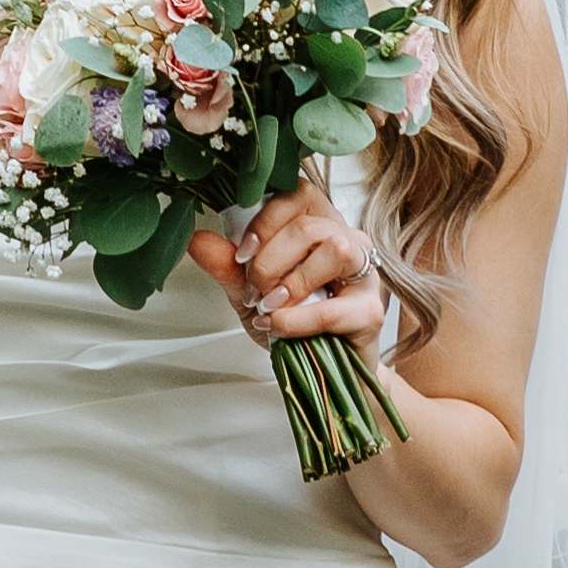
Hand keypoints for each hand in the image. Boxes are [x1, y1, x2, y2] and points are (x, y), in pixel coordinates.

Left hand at [191, 179, 389, 359]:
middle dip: (269, 260)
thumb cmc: (291, 323)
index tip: (241, 254)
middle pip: (309, 225)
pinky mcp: (370, 312)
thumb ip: (227, 266)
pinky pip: (332, 308)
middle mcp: (350, 241)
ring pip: (334, 250)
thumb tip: (197, 240)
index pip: (298, 195)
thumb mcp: (249, 291)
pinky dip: (295, 319)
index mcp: (321, 225)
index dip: (265, 221)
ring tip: (269, 306)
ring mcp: (366, 276)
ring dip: (291, 281)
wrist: (321, 372)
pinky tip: (276, 326)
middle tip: (253, 291)